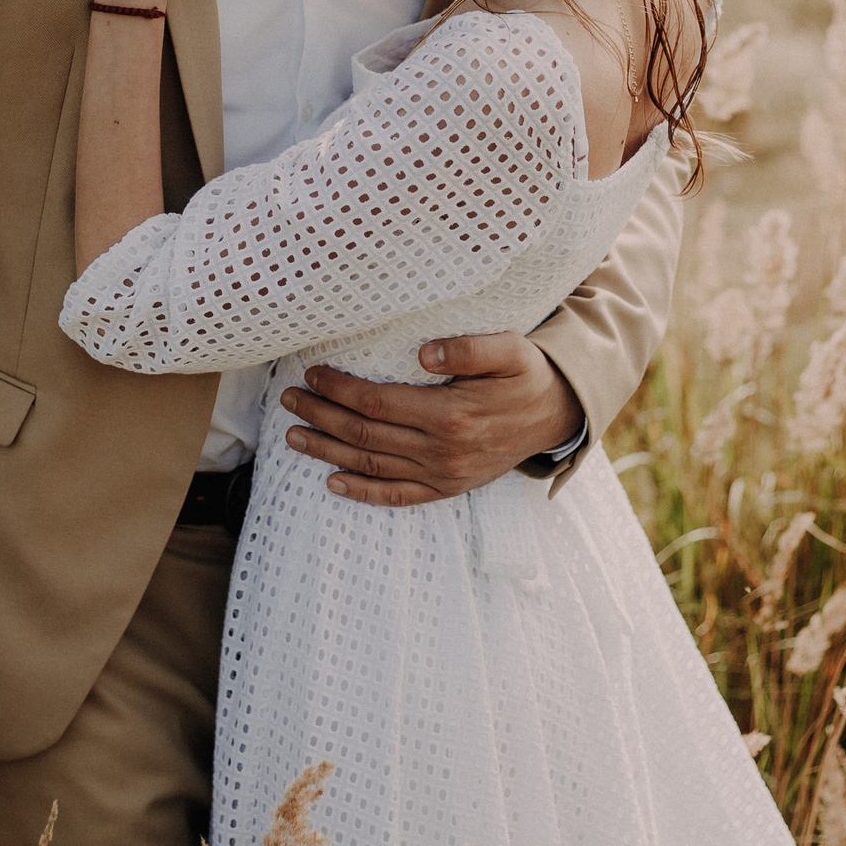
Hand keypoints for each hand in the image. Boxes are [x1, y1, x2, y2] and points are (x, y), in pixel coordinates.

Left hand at [279, 332, 583, 506]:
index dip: (339, 389)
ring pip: (371, 466)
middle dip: (321, 416)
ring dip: (327, 452)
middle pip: (364, 436)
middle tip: (288, 399)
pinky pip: (397, 497)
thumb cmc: (527, 375)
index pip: (377, 403)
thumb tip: (424, 353)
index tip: (313, 373)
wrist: (557, 416)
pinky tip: (332, 483)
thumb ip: (469, 347)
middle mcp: (442, 451)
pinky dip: (362, 493)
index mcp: (451, 415)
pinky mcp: (447, 488)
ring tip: (293, 436)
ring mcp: (443, 474)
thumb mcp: (510, 349)